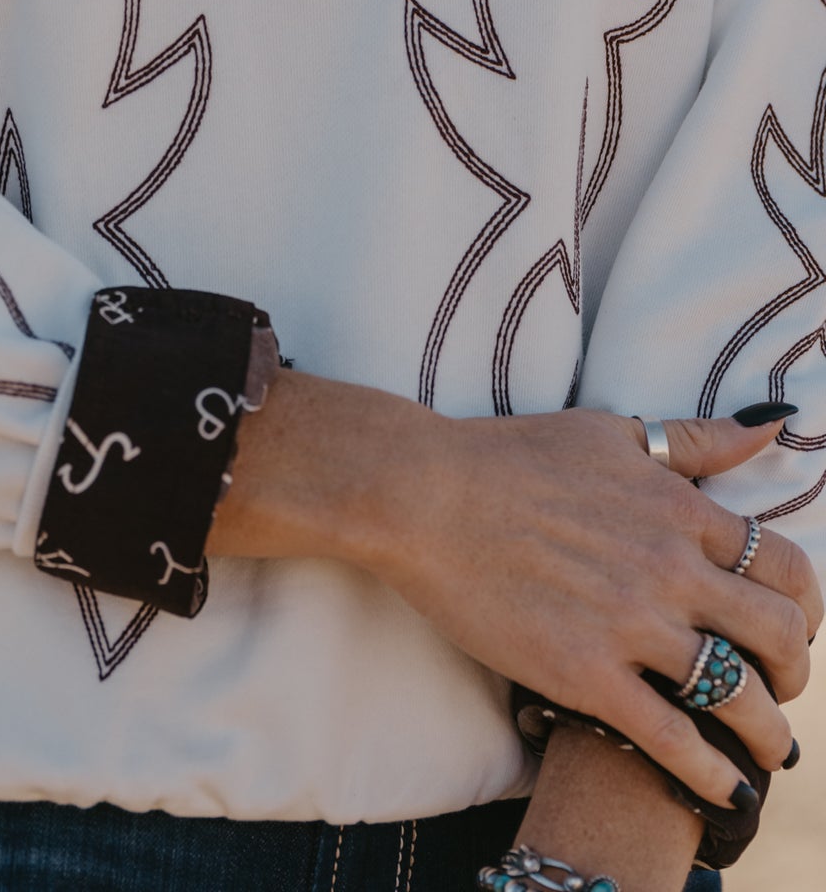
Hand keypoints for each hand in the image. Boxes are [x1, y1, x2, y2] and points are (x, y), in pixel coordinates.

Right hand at [359, 402, 820, 811]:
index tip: (792, 626)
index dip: (803, 608)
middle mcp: (671, 568)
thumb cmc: (509, 455)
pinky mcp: (586, 675)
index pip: (785, 567)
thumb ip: (694, 438)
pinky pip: (674, 740)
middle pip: (780, 635)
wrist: (423, 494)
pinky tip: (724, 790)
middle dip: (796, 671)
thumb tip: (771, 422)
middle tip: (783, 688)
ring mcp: (630, 625)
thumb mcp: (611, 432)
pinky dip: (712, 774)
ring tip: (767, 748)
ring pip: (740, 695)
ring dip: (769, 732)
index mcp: (680, 509)